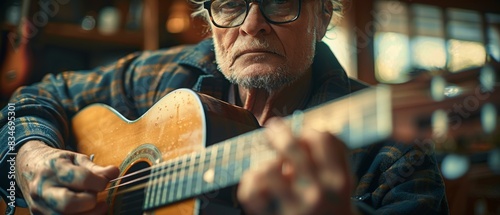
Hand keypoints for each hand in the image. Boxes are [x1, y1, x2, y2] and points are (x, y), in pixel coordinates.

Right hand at [15, 140, 118, 213]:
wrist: (28, 167)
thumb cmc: (57, 162)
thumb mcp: (76, 158)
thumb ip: (96, 168)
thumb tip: (114, 172)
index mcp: (54, 167)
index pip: (82, 178)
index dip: (99, 182)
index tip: (105, 181)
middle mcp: (42, 188)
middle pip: (68, 203)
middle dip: (90, 202)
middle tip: (97, 196)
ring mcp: (39, 204)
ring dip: (88, 214)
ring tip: (98, 206)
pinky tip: (88, 212)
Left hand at [238, 118, 355, 214]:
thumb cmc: (329, 205)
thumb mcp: (339, 182)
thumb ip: (330, 155)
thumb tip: (305, 123)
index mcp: (337, 180)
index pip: (322, 138)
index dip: (308, 130)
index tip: (301, 133)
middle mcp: (316, 193)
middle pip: (291, 147)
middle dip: (278, 132)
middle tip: (273, 129)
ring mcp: (292, 207)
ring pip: (266, 168)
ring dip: (265, 163)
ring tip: (268, 166)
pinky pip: (250, 191)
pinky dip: (250, 181)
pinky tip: (258, 182)